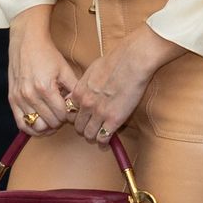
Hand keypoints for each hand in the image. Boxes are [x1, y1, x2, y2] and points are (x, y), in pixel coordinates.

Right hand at [8, 5, 74, 132]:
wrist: (26, 41)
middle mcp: (30, 95)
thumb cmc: (47, 54)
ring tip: (53, 119)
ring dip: (48, 126)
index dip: (69, 115)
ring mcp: (19, 98)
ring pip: (36, 126)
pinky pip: (21, 124)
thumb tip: (78, 107)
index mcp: (45, 88)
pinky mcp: (12, 99)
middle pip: (50, 122)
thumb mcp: (65, 69)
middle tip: (63, 113)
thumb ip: (74, 89)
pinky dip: (32, 129)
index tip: (71, 109)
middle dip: (60, 120)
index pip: (62, 115)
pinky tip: (40, 125)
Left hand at [70, 24, 185, 144]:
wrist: (133, 61)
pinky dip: (104, 142)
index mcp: (79, 92)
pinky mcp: (114, 120)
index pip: (69, 112)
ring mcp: (99, 113)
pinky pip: (103, 138)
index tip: (82, 117)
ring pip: (88, 134)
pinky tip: (107, 141)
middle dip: (83, 128)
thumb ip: (83, 84)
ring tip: (98, 136)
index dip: (75, 116)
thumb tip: (80, 90)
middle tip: (91, 128)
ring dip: (93, 136)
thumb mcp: (91, 70)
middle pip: (77, 126)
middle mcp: (86, 104)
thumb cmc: (116, 60)